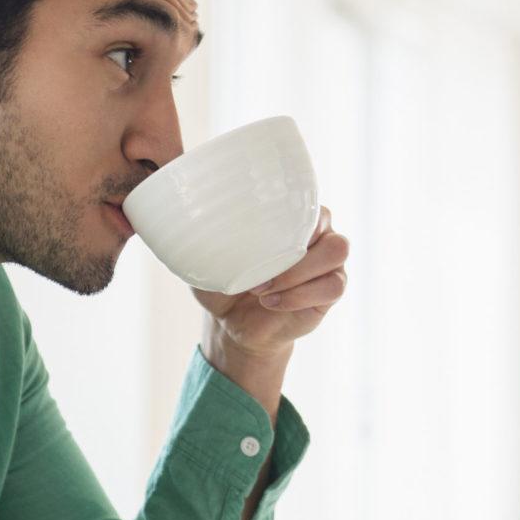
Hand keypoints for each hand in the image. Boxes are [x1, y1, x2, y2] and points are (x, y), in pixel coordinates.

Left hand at [193, 206, 349, 360]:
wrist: (232, 322)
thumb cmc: (223, 279)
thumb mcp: (207, 253)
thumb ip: (204, 228)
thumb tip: (183, 197)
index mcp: (292, 214)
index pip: (308, 199)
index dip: (291, 215)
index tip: (261, 235)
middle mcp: (318, 233)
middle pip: (325, 219)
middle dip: (294, 251)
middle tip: (256, 275)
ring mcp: (328, 262)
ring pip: (336, 252)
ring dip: (298, 273)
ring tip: (262, 290)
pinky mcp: (330, 290)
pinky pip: (333, 286)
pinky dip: (300, 296)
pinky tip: (272, 303)